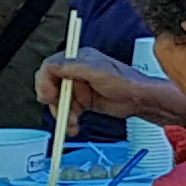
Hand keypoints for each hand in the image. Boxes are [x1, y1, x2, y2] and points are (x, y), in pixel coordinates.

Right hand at [37, 53, 185, 126]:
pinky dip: (69, 120)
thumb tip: (51, 66)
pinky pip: (68, 111)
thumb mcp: (97, 71)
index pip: (50, 67)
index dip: (45, 81)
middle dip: (54, 101)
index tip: (50, 95)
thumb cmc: (126, 81)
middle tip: (60, 111)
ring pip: (59, 101)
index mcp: (78, 59)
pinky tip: (73, 126)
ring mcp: (80, 87)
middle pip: (51, 86)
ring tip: (72, 122)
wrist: (140, 100)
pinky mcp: (84, 101)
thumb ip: (73, 67)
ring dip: (62, 114)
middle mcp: (76, 72)